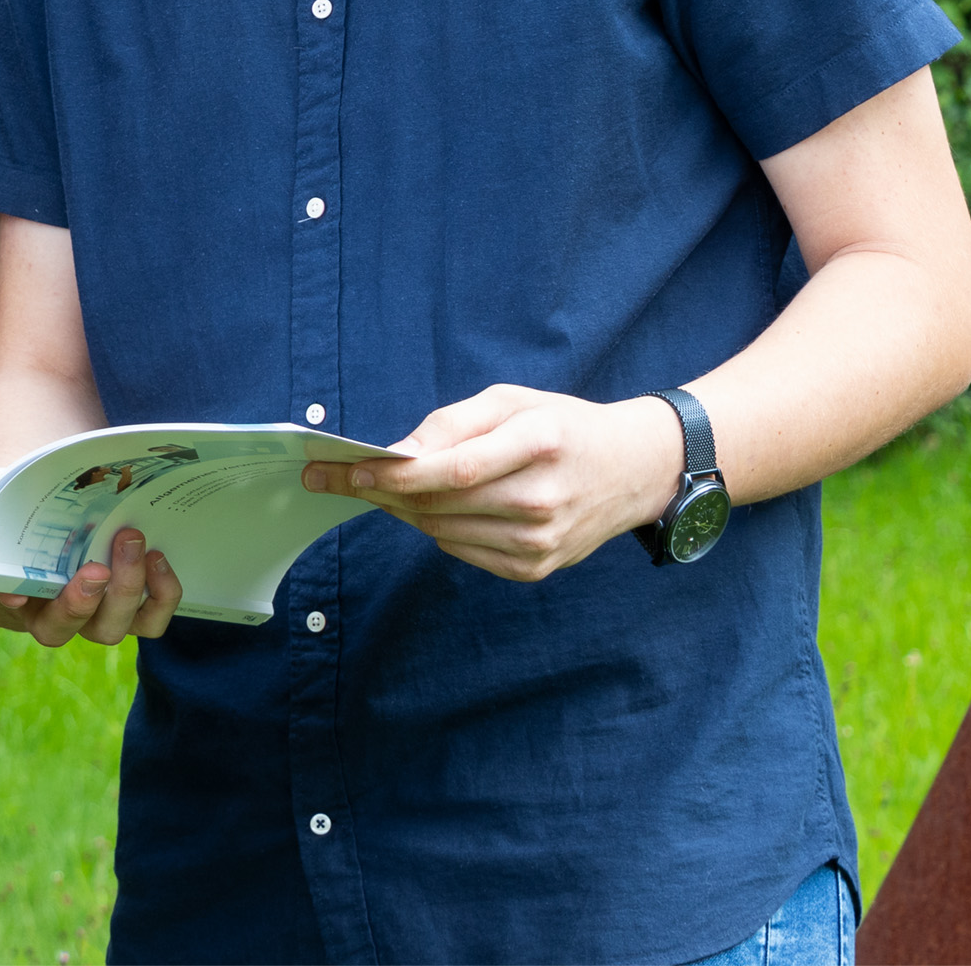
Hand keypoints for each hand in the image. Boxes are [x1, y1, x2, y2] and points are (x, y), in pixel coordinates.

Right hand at [0, 529, 181, 647]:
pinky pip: (153, 617)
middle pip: (64, 630)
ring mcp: (91, 603)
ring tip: (134, 542)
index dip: (15, 606)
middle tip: (97, 563)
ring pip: (114, 627)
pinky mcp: (131, 589)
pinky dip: (163, 596)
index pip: (3, 611)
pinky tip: (163, 560)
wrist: (41, 454)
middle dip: (82, 603)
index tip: (21, 594)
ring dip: (129, 594)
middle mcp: (43, 610)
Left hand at [300, 388, 680, 581]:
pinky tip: (435, 508)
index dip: (393, 474)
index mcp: (539, 444)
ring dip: (404, 510)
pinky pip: (462, 550)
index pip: (451, 470)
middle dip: (380, 490)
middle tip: (336, 478)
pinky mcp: (536, 568)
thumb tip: (397, 454)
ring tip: (385, 487)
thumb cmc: (563, 425)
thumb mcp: (512, 401)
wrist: (634, 470)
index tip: (345, 469)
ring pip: (442, 531)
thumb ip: (452, 424)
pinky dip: (437, 529)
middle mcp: (542, 499)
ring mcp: (541, 541)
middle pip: (439, 504)